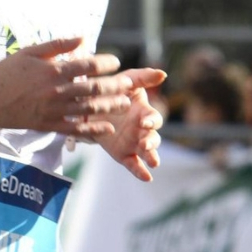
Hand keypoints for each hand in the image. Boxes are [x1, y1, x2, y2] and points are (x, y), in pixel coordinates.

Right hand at [0, 38, 136, 136]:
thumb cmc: (7, 72)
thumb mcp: (30, 52)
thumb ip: (57, 45)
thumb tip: (83, 37)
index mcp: (53, 70)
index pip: (87, 65)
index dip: (105, 63)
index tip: (115, 62)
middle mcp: (56, 91)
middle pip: (93, 88)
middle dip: (115, 86)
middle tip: (130, 84)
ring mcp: (54, 110)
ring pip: (88, 109)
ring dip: (109, 106)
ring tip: (124, 103)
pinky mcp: (48, 125)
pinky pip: (75, 129)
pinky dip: (92, 129)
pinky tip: (106, 128)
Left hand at [94, 67, 165, 181]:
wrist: (88, 105)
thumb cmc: (111, 91)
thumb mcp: (126, 81)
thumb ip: (143, 77)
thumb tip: (163, 73)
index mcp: (144, 112)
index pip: (154, 118)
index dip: (151, 120)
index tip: (144, 121)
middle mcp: (142, 130)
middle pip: (154, 138)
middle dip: (152, 142)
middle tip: (146, 144)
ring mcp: (134, 143)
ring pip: (147, 153)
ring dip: (151, 156)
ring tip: (153, 163)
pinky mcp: (123, 154)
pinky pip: (134, 165)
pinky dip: (140, 171)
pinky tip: (147, 177)